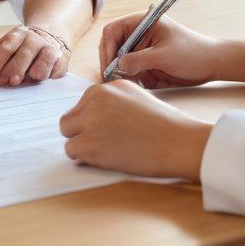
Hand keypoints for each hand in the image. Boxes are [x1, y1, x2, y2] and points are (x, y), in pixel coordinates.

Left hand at [0, 24, 69, 86]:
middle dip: (14, 70)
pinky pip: (57, 69)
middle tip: (9, 82)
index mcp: (17, 34)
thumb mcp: (4, 47)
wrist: (50, 34)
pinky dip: (50, 75)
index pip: (6, 48)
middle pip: (23, 55)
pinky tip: (44, 79)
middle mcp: (34, 39)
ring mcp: (49, 48)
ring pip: (43, 61)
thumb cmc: (20, 48)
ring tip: (29, 79)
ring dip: (35, 72)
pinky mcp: (62, 59)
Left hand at [60, 79, 211, 178]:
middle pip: (69, 120)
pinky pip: (72, 152)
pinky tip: (106, 157)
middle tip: (103, 142)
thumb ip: (109, 100)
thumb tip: (88, 115)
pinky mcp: (90, 144)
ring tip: (107, 150)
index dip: (92, 121)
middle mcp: (94, 99)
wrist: (176, 141)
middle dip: (82, 132)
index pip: (82, 105)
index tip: (107, 130)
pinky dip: (84, 158)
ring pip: (68, 135)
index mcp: (105, 88)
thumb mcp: (134, 97)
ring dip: (82, 145)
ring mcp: (91, 121)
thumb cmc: (162, 124)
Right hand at [100, 12, 220, 87]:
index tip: (109, 66)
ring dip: (120, 74)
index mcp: (141, 22)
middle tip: (113, 80)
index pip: (113, 31)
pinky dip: (129, 80)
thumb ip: (138, 60)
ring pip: (119, 62)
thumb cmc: (191, 53)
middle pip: (112, 47)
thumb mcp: (163, 55)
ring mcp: (141, 50)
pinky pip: (130, 72)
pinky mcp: (146, 64)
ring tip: (126, 84)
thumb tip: (117, 66)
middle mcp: (138, 35)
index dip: (107, 48)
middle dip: (111, 63)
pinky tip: (136, 86)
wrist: (211, 64)